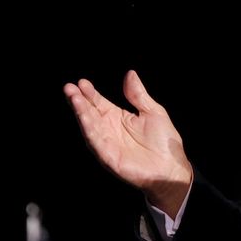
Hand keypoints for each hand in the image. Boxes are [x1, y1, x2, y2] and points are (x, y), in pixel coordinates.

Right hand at [64, 71, 192, 212]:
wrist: (171, 167)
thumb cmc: (164, 141)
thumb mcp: (153, 112)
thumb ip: (138, 95)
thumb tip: (130, 74)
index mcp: (119, 117)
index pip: (100, 103)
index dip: (90, 93)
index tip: (82, 82)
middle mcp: (109, 129)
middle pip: (90, 112)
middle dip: (79, 100)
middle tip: (69, 87)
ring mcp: (107, 143)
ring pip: (90, 125)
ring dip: (80, 112)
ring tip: (74, 98)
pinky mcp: (108, 156)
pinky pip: (96, 141)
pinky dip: (89, 128)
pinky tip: (84, 117)